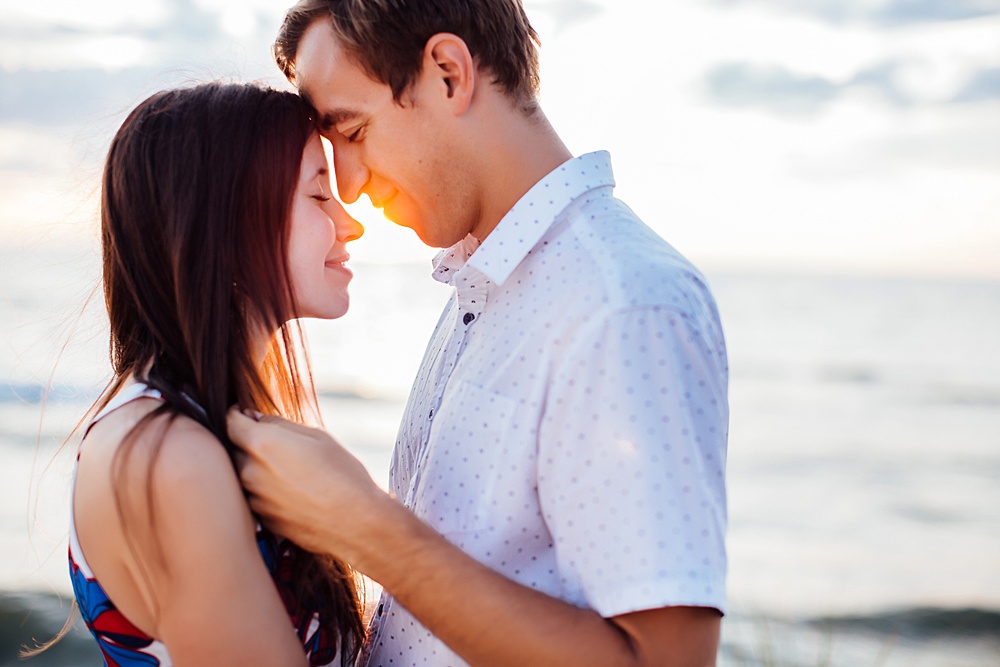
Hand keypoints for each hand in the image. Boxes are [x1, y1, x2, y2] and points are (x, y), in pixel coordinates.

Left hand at [226, 408, 386, 559]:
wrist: (355, 523)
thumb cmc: (342, 475)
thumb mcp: (317, 437)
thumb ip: (280, 424)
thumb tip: (256, 420)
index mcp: (262, 444)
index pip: (231, 422)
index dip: (236, 414)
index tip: (244, 414)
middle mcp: (250, 472)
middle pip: (235, 450)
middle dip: (249, 443)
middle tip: (277, 445)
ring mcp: (254, 499)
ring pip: (245, 475)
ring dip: (258, 469)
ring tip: (291, 471)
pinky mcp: (262, 520)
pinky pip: (256, 497)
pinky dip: (266, 491)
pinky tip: (294, 492)